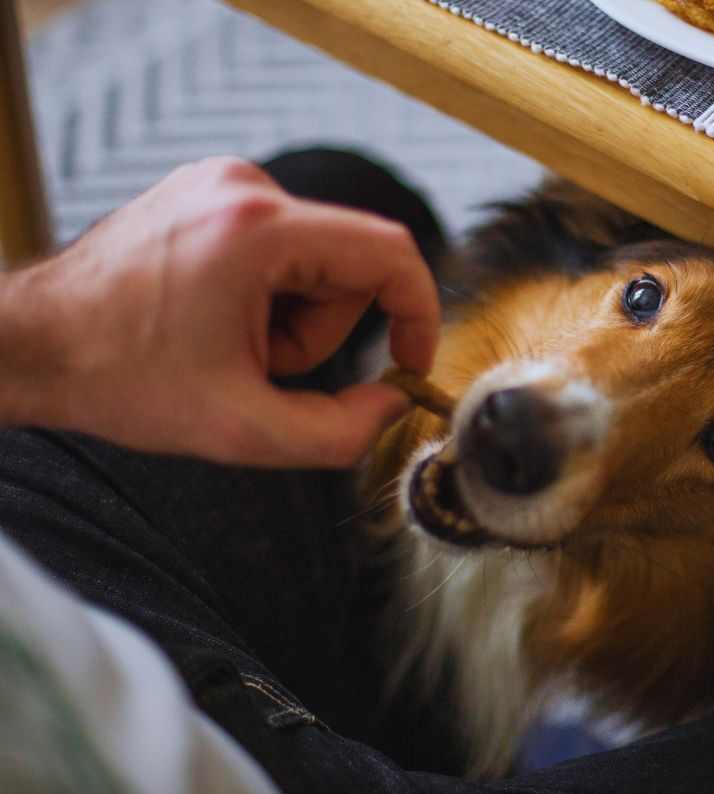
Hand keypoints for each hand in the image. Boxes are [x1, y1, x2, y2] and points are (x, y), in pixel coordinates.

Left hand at [0, 157, 439, 466]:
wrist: (28, 344)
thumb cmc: (114, 375)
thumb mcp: (240, 429)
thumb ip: (339, 431)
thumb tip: (391, 404)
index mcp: (257, 230)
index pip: (389, 252)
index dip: (417, 312)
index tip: (409, 362)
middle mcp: (245, 188)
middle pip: (348, 265)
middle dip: (319, 330)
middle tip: (258, 366)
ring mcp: (222, 184)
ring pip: (315, 260)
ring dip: (289, 316)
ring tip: (227, 345)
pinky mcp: (208, 194)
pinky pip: (280, 247)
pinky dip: (265, 294)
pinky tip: (214, 320)